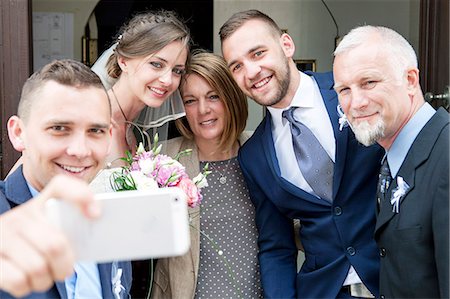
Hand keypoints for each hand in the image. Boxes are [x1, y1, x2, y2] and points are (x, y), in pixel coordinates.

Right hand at [0, 175, 100, 296]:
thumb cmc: (35, 242)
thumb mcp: (52, 228)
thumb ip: (74, 228)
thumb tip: (102, 240)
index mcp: (42, 204)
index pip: (62, 186)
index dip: (82, 196)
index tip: (96, 214)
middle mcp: (21, 216)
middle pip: (56, 244)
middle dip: (65, 265)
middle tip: (65, 269)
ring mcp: (3, 236)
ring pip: (38, 267)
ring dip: (46, 279)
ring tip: (45, 274)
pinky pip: (19, 280)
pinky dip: (27, 287)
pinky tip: (27, 280)